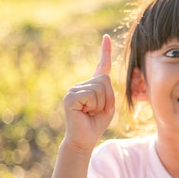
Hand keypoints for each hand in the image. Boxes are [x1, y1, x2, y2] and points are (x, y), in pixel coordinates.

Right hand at [62, 34, 115, 150]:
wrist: (84, 140)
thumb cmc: (96, 124)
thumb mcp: (108, 106)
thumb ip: (108, 91)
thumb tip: (104, 77)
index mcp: (92, 86)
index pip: (101, 66)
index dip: (105, 51)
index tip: (106, 37)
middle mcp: (81, 85)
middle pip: (105, 79)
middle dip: (108, 98)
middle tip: (99, 112)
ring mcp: (74, 90)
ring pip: (100, 87)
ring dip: (102, 104)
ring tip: (91, 113)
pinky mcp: (70, 97)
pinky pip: (92, 95)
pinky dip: (94, 106)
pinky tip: (85, 113)